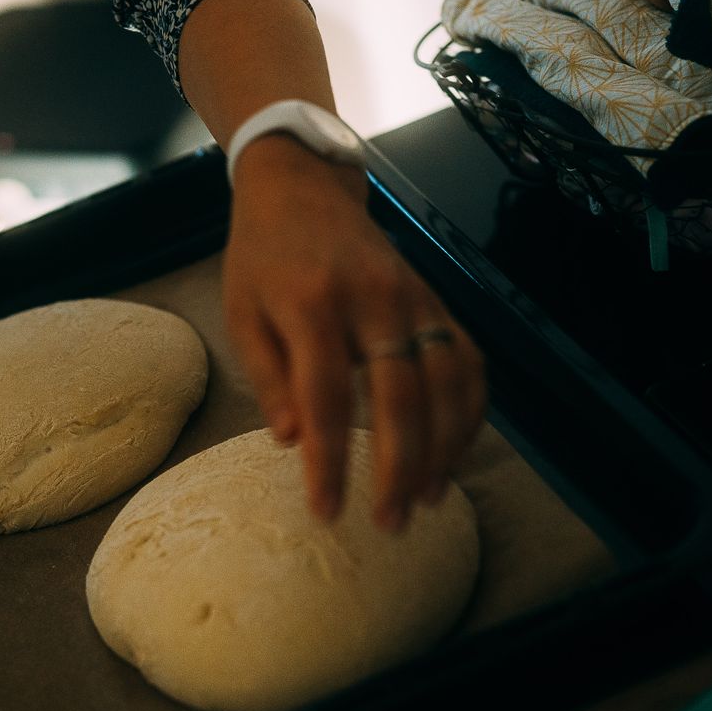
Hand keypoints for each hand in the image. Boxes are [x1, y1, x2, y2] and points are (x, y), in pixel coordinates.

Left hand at [222, 137, 485, 531]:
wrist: (303, 188)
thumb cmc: (263, 260)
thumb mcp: (242, 314)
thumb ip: (267, 377)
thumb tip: (292, 439)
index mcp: (312, 304)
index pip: (326, 396)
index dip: (329, 460)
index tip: (327, 512)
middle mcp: (374, 299)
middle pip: (401, 395)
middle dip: (399, 467)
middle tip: (390, 521)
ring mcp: (414, 299)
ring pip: (448, 382)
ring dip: (444, 449)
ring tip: (426, 500)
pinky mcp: (437, 302)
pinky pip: (469, 363)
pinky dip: (469, 414)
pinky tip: (453, 455)